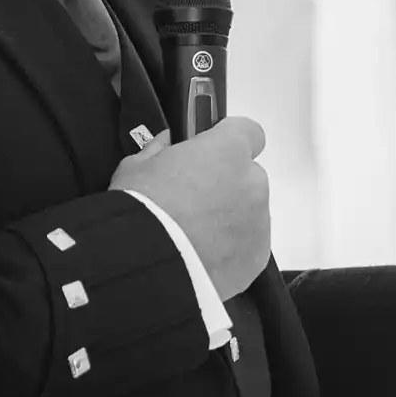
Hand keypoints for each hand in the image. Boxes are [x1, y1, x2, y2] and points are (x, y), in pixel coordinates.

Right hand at [110, 117, 270, 299]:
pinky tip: (203, 258)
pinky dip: (232, 250)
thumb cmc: (141, 206)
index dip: (230, 142)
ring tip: (193, 238)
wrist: (147, 263)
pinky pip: (248, 245)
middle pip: (247, 177)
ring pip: (250, 212)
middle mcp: (253, 182)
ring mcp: (260, 220)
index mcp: (228, 151)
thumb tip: (165, 143)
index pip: (249, 133)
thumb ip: (157, 151)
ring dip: (230, 218)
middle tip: (192, 203)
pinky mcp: (258, 255)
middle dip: (226, 185)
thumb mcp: (135, 167)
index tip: (210, 155)